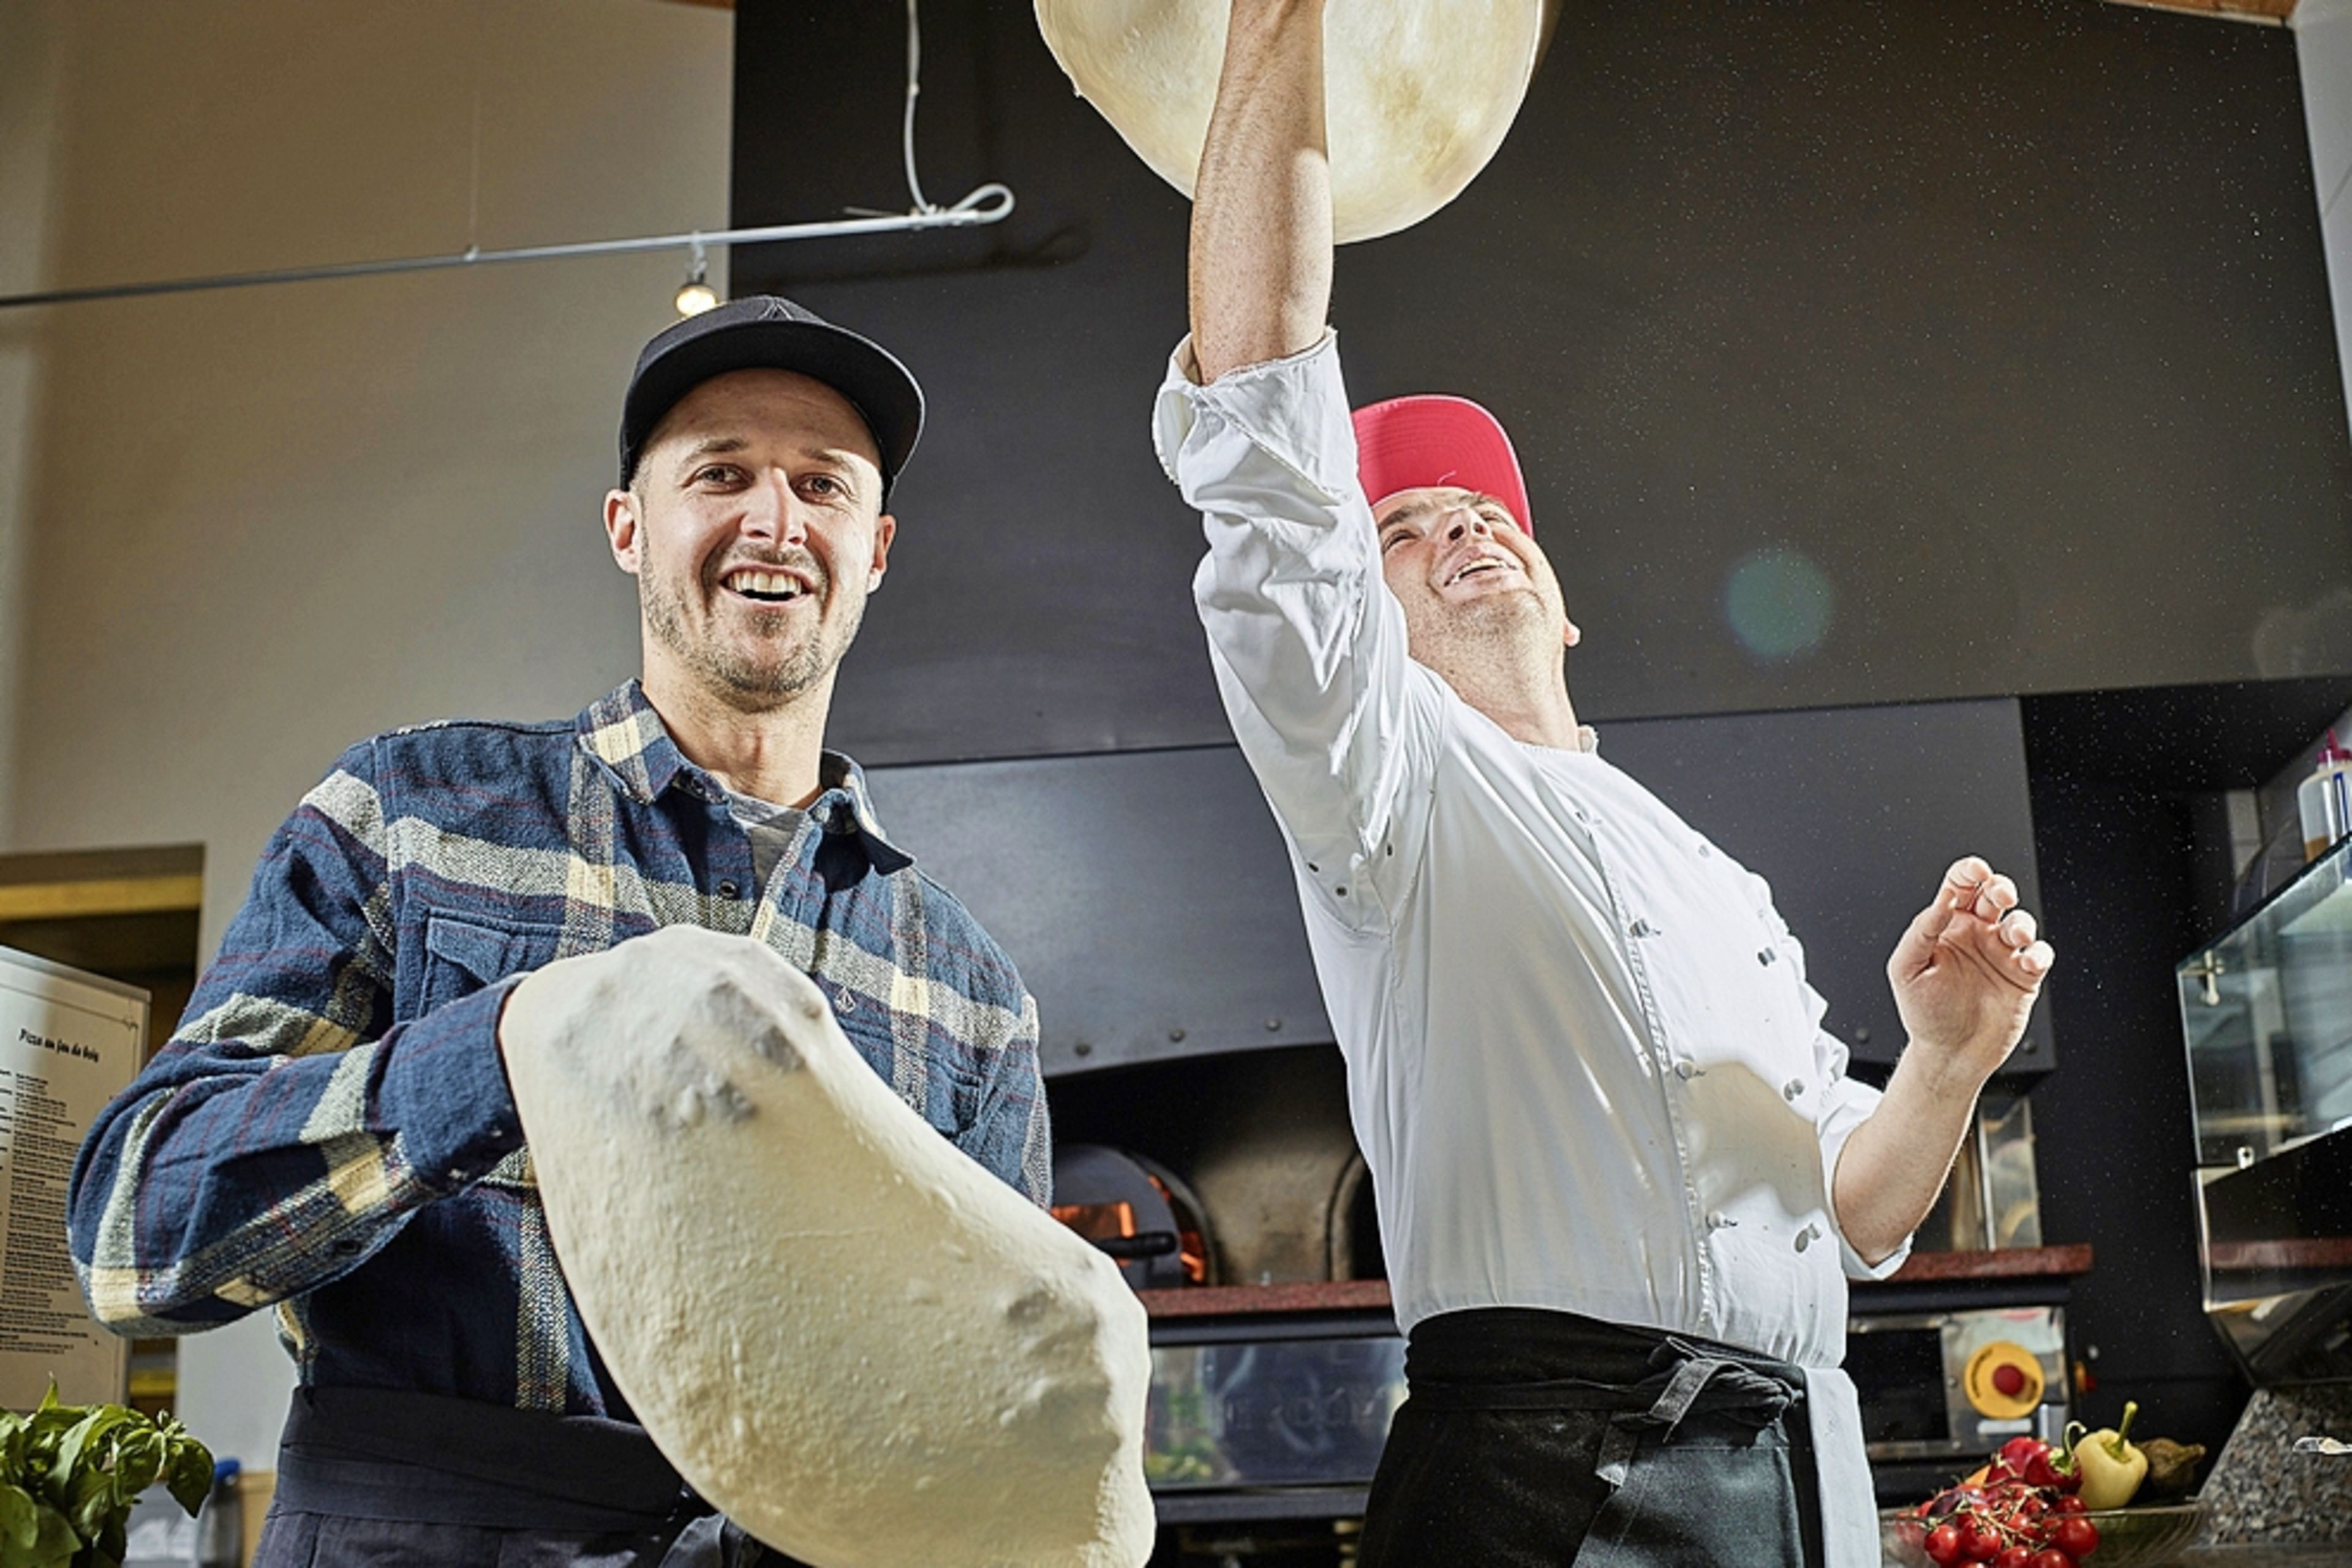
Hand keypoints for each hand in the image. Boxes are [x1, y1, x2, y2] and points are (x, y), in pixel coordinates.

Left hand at [1886, 856, 2054, 1082]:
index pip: (1960, 886)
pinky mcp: (2023, 977)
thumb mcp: (1907, 969)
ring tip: (2014, 935)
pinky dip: (2039, 953)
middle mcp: (1976, 935)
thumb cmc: (1925, 1014)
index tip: (1975, 870)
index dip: (1969, 871)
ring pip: (2021, 922)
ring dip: (2021, 922)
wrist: (1949, 1054)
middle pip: (1995, 896)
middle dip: (2001, 888)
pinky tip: (2028, 961)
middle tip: (2000, 895)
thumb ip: (1922, 930)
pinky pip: (2039, 955)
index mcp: (1946, 927)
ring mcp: (2001, 955)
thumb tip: (1942, 899)